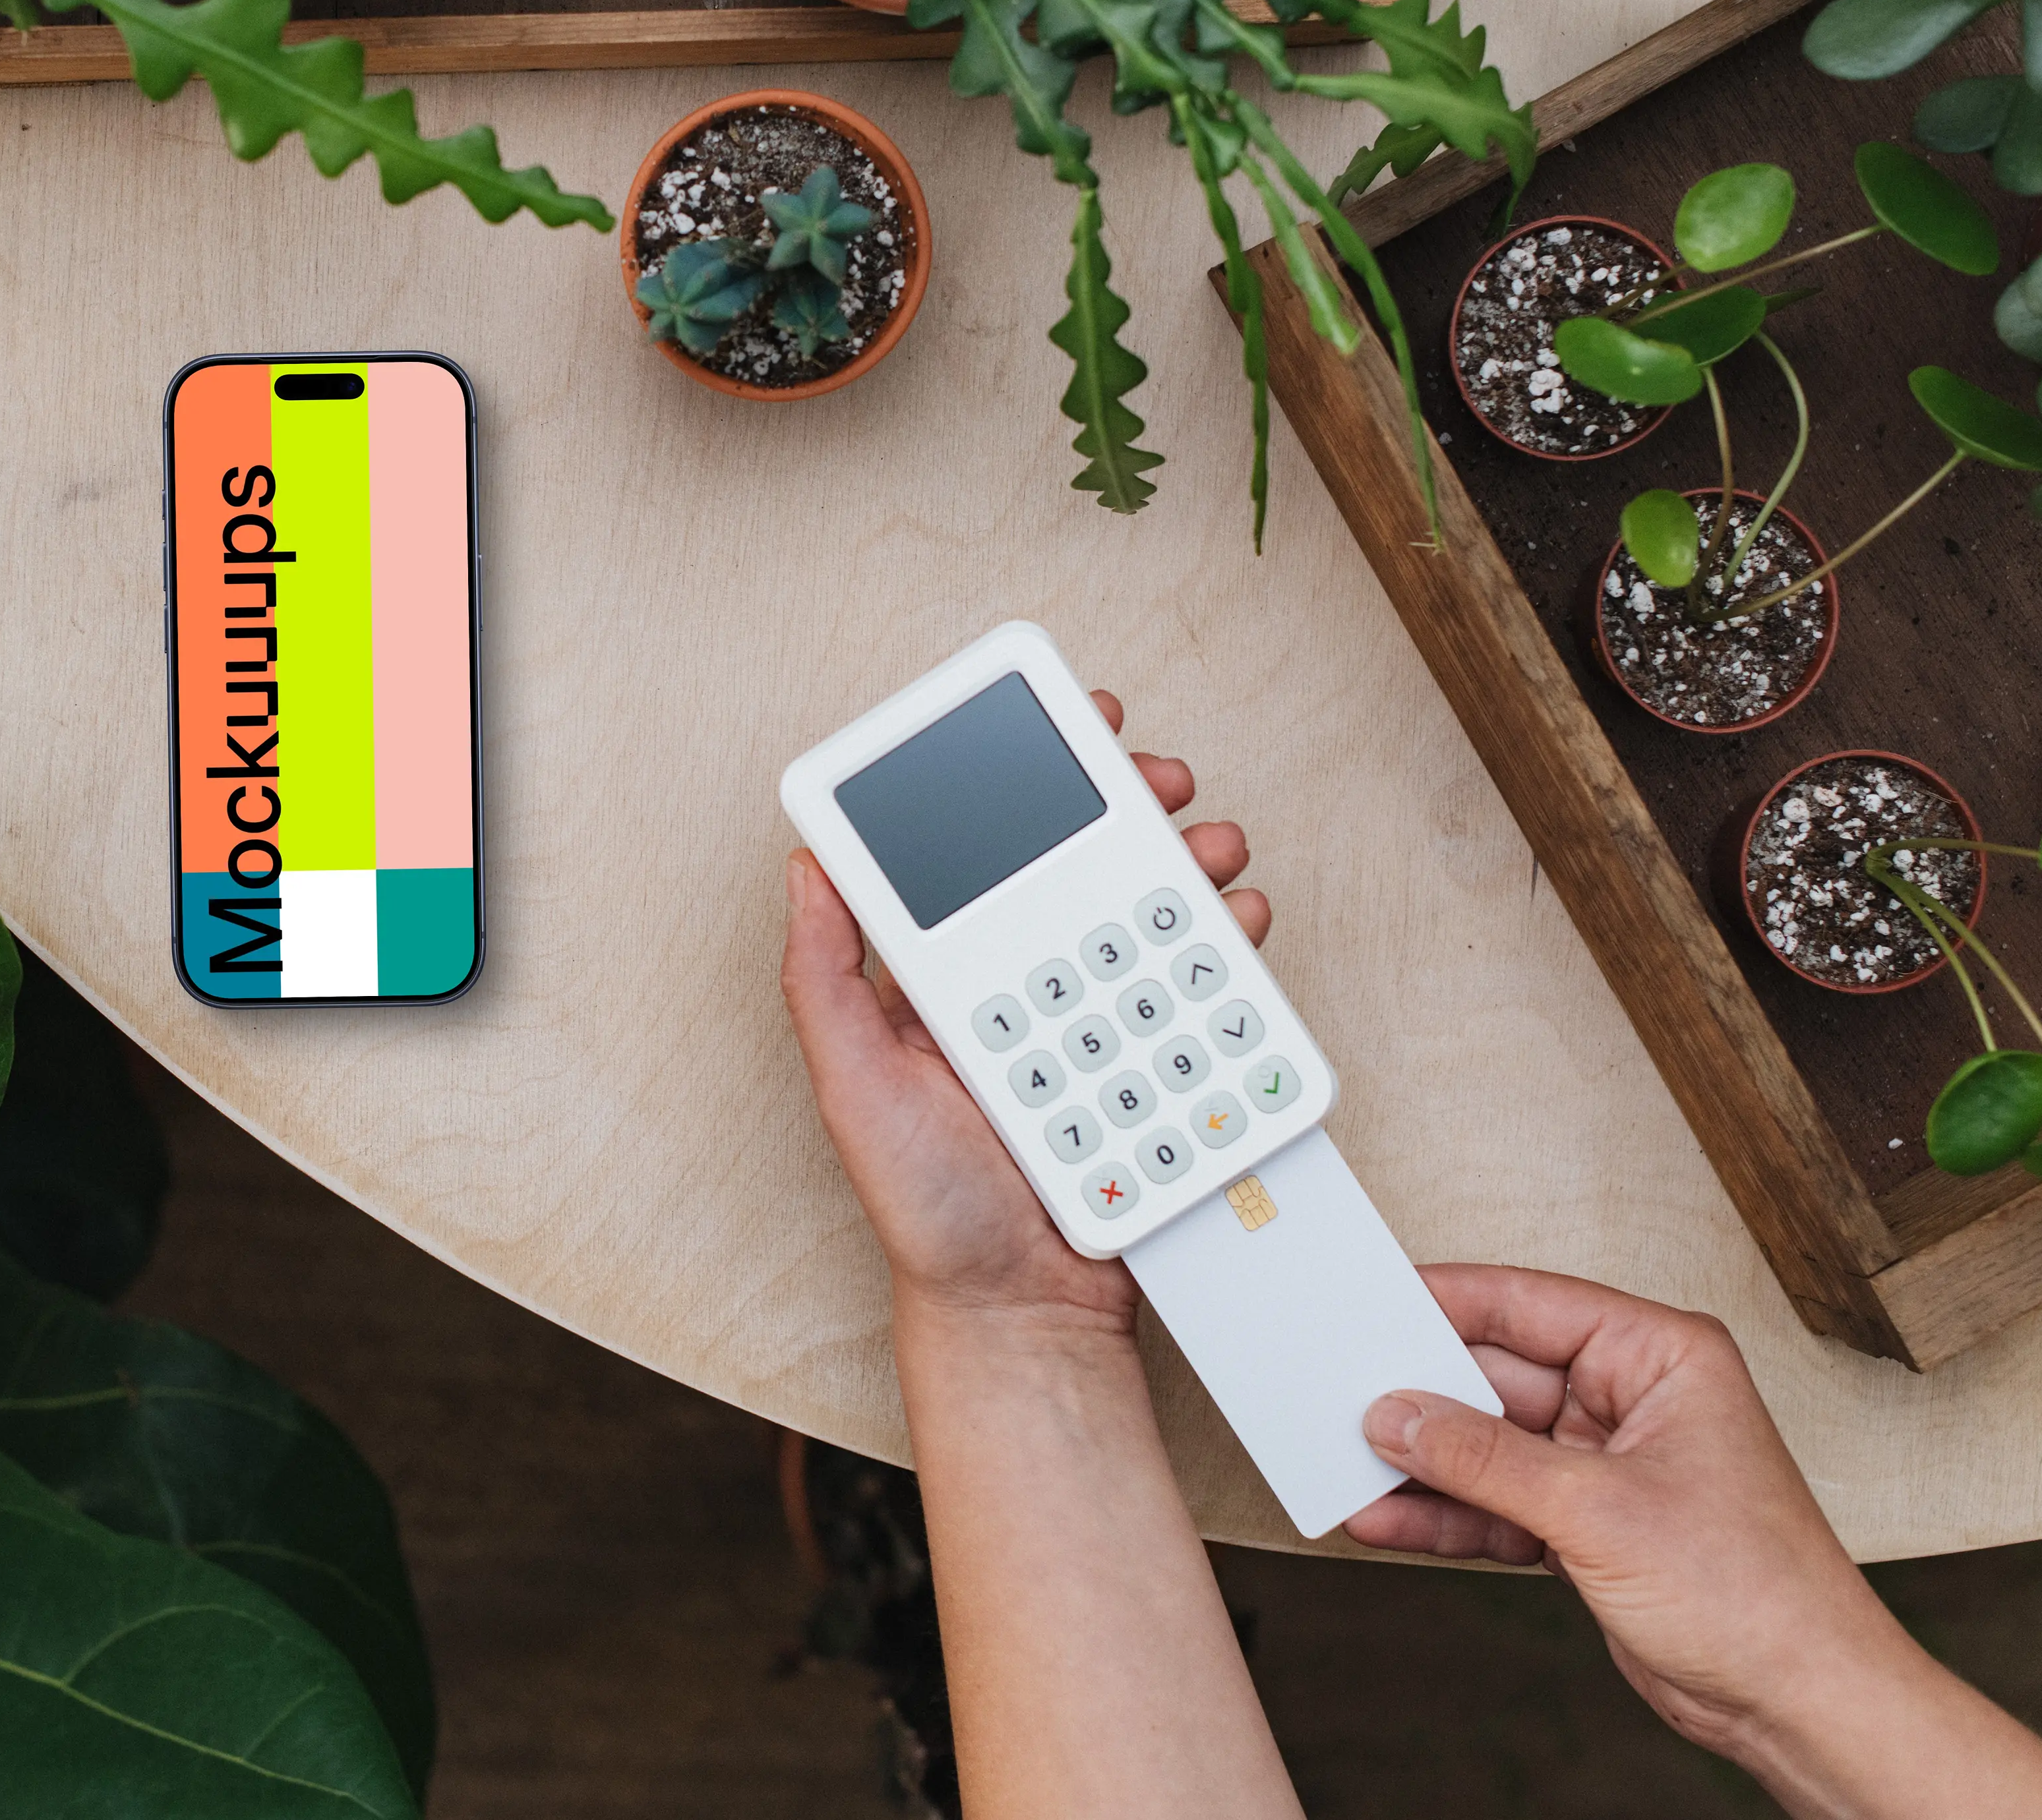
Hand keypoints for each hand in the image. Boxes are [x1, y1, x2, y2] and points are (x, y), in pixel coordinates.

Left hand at [780, 690, 1267, 1338]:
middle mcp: (1020, 987)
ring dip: (1186, 857)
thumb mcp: (849, 1086)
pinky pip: (1196, 986)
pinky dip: (1227, 940)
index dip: (1016, 785)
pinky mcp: (1152, 1061)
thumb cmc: (924, 1210)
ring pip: (1145, 912)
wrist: (1019, 1313)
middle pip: (1076, 866)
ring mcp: (1091, 1022)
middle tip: (1158, 775)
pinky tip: (1238, 916)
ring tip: (1209, 838)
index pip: (977, 854)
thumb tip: (804, 866)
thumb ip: (822, 979)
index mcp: (944, 978)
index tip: (1062, 727)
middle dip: (1125, 804)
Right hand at [1345, 1267, 1892, 1750]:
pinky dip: (1444, 1515)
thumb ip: (1485, 1459)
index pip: (1531, 1307)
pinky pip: (1495, 1504)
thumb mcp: (1600, 1510)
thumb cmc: (1754, 1592)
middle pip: (1498, 1376)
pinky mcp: (1586, 1526)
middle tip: (1339, 1393)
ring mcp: (1606, 1465)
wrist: (1799, 1701)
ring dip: (1422, 1463)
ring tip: (1346, 1463)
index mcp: (1661, 1357)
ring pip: (1488, 1445)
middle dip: (1421, 1394)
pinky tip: (1386, 1518)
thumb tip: (1398, 1416)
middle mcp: (1631, 1400)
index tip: (1371, 1301)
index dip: (1446, 1301)